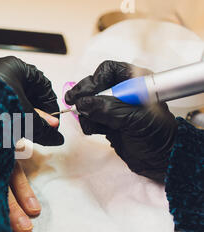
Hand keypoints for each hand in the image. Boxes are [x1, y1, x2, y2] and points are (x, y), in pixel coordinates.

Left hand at [0, 56, 63, 145]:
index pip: (43, 87)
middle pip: (28, 95)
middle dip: (34, 115)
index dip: (50, 107)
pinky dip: (4, 119)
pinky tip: (5, 129)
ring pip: (12, 103)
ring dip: (19, 119)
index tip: (52, 122)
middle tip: (38, 129)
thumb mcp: (24, 116)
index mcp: (17, 68)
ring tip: (20, 130)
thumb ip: (42, 128)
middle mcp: (2, 72)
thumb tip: (54, 136)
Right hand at [65, 60, 177, 181]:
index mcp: (137, 82)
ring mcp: (114, 107)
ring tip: (92, 124)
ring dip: (86, 113)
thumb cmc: (158, 137)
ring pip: (89, 103)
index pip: (109, 71)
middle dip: (84, 95)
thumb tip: (84, 103)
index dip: (95, 80)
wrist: (159, 161)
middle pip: (95, 85)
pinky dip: (88, 125)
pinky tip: (97, 131)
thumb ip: (109, 109)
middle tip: (72, 102)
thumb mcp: (135, 120)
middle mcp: (124, 92)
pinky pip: (90, 118)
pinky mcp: (108, 122)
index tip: (86, 94)